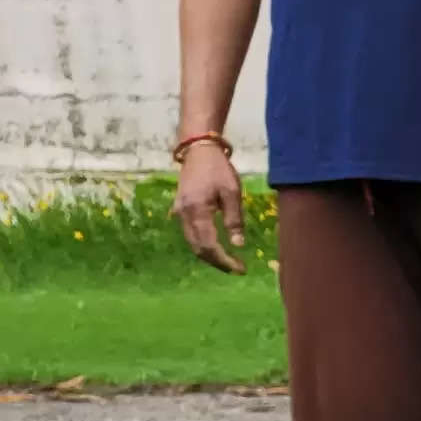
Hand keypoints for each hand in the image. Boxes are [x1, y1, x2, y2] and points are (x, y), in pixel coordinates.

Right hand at [174, 143, 244, 272]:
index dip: (224, 260)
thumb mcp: (232, 192)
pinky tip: (216, 248)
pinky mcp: (180, 209)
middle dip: (217, 262)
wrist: (198, 151)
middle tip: (237, 269)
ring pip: (192, 242)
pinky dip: (202, 244)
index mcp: (197, 210)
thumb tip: (238, 245)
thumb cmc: (218, 169)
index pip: (209, 245)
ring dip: (209, 255)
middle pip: (198, 248)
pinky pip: (190, 233)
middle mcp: (184, 214)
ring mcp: (179, 212)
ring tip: (229, 261)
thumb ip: (234, 219)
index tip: (240, 269)